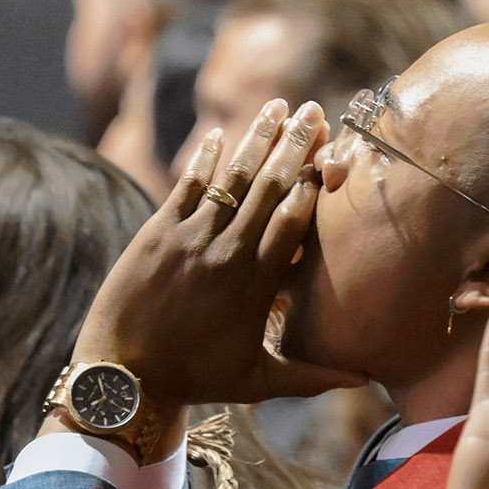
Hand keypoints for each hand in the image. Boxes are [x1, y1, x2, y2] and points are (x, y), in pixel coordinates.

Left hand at [68, 102, 366, 454]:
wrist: (123, 377)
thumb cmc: (195, 380)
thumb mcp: (258, 383)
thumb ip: (313, 376)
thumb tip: (366, 378)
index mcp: (255, 286)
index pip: (293, 222)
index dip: (314, 184)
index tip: (334, 153)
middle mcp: (226, 254)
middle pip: (268, 188)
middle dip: (294, 146)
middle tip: (314, 111)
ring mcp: (189, 239)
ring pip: (231, 179)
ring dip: (256, 139)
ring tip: (277, 106)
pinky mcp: (156, 234)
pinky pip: (187, 187)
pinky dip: (204, 159)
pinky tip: (217, 133)